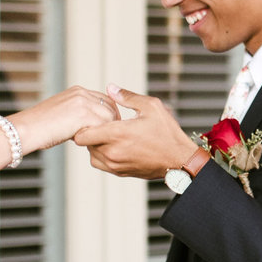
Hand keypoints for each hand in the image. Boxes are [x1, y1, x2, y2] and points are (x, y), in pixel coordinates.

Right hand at [9, 86, 117, 155]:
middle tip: (106, 138)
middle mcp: (81, 93)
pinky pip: (103, 127)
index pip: (105, 99)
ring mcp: (83, 102)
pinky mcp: (83, 114)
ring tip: (93, 141)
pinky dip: (99, 137)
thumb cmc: (41, 127)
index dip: (108, 115)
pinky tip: (88, 144)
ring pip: (109, 118)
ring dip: (105, 131)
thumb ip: (79, 114)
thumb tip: (93, 125)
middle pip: (110, 107)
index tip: (109, 128)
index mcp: (77, 91)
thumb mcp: (62, 113)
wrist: (26, 130)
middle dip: (111, 123)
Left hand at [78, 88, 207, 180]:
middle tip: (104, 125)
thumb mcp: (151, 107)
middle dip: (91, 133)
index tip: (94, 118)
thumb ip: (128, 97)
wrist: (179, 160)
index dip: (84, 125)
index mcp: (117, 134)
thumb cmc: (167, 133)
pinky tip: (117, 146)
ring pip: (92, 154)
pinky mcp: (120, 173)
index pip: (82, 135)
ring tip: (111, 136)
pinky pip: (101, 164)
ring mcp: (115, 165)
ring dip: (96, 145)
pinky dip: (104, 155)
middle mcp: (112, 152)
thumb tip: (110, 88)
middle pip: (85, 144)